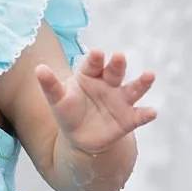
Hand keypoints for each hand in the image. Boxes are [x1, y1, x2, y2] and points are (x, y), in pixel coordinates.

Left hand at [33, 48, 155, 155]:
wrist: (81, 137)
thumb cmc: (68, 111)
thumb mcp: (57, 100)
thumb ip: (50, 85)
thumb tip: (38, 68)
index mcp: (90, 75)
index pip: (93, 64)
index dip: (95, 59)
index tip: (96, 53)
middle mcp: (108, 84)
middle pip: (114, 72)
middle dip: (117, 64)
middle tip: (119, 57)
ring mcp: (120, 101)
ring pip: (133, 89)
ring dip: (142, 82)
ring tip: (150, 76)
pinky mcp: (128, 119)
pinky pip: (139, 116)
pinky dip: (146, 114)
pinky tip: (153, 112)